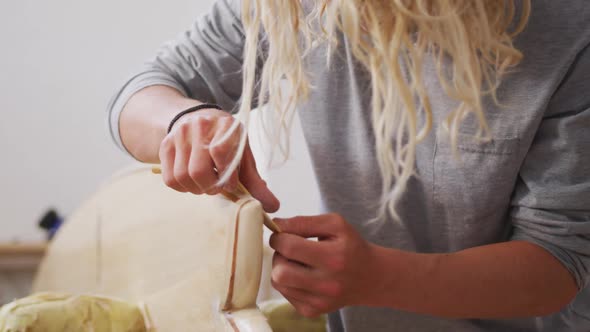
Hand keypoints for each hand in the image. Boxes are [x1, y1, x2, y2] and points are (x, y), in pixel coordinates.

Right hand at [158, 107, 279, 211]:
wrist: (201, 119)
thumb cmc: (227, 142)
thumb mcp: (243, 156)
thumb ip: (255, 182)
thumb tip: (273, 207)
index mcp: (226, 126)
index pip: (221, 153)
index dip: (226, 177)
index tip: (231, 185)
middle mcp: (200, 126)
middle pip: (198, 170)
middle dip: (210, 187)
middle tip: (217, 187)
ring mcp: (180, 134)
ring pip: (182, 176)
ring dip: (196, 189)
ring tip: (206, 184)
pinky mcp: (165, 145)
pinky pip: (169, 179)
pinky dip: (182, 187)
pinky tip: (193, 181)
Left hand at [269, 214, 378, 316]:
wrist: (369, 277)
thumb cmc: (350, 246)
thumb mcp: (335, 224)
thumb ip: (304, 222)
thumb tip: (276, 225)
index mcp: (334, 258)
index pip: (289, 247)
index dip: (278, 237)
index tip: (282, 234)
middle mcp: (327, 284)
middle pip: (280, 271)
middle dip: (278, 255)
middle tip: (288, 248)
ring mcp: (319, 301)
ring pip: (278, 283)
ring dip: (281, 267)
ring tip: (296, 261)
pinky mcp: (312, 311)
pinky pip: (285, 293)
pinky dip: (288, 281)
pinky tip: (302, 275)